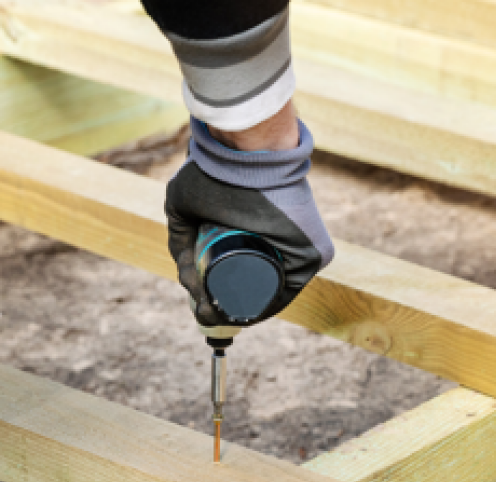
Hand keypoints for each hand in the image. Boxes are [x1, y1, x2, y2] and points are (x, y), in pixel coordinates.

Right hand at [164, 110, 334, 328]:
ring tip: (214, 314)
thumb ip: (179, 238)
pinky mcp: (315, 254)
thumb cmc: (213, 169)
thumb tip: (187, 279)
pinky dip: (262, 309)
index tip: (200, 302)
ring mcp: (303, 249)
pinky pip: (286, 292)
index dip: (217, 295)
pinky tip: (239, 316)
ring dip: (238, 311)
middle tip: (204, 311)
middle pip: (253, 289)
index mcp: (262, 235)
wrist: (245, 151)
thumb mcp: (184, 205)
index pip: (242, 277)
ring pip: (267, 293)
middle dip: (224, 307)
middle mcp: (285, 244)